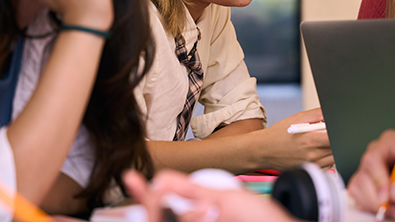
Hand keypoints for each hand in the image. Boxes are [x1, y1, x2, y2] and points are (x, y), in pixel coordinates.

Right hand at [124, 170, 296, 221]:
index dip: (144, 193)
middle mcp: (196, 220)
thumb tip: (160, 179)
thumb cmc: (263, 221)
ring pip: (177, 221)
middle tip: (201, 207)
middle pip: (161, 218)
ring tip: (215, 214)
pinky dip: (198, 218)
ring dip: (193, 217)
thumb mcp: (226, 200)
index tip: (131, 178)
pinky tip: (213, 215)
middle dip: (170, 208)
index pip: (161, 206)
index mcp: (197, 212)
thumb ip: (191, 192)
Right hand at [256, 108, 333, 169]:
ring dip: (331, 149)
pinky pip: (327, 166)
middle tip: (326, 134)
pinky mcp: (309, 171)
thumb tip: (330, 112)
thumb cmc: (278, 134)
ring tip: (319, 142)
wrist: (264, 150)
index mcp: (310, 139)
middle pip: (336, 148)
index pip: (334, 138)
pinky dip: (326, 158)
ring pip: (333, 157)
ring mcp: (311, 165)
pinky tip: (316, 151)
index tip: (337, 129)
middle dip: (335, 139)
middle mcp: (312, 154)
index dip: (339, 132)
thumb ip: (316, 114)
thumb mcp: (297, 118)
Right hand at [346, 129, 394, 217]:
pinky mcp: (364, 185)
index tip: (387, 198)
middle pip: (363, 177)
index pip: (373, 158)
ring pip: (358, 189)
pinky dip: (373, 208)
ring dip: (375, 205)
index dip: (378, 179)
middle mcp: (374, 155)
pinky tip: (391, 210)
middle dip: (377, 198)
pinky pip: (359, 199)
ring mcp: (367, 170)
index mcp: (389, 143)